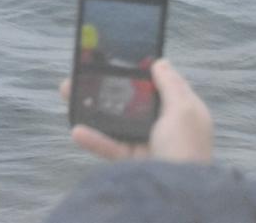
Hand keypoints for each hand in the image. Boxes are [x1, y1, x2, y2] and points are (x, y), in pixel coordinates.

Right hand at [60, 59, 212, 162]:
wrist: (179, 195)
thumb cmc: (187, 148)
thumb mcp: (185, 110)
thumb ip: (171, 85)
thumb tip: (160, 62)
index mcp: (180, 113)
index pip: (158, 86)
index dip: (139, 72)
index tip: (116, 58)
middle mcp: (163, 127)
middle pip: (129, 102)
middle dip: (104, 87)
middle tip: (83, 75)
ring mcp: (145, 145)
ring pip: (113, 122)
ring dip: (90, 109)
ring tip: (68, 94)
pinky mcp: (129, 162)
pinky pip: (107, 145)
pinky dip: (92, 139)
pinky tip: (76, 130)